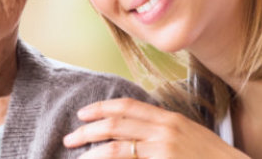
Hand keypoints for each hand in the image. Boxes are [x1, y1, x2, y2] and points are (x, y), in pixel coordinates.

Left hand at [65, 98, 248, 158]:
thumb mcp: (190, 138)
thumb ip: (166, 132)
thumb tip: (140, 134)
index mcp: (170, 119)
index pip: (129, 106)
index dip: (103, 108)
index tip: (84, 113)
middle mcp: (165, 130)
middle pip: (117, 123)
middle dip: (89, 129)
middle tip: (71, 137)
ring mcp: (164, 149)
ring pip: (117, 145)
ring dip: (92, 150)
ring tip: (77, 155)